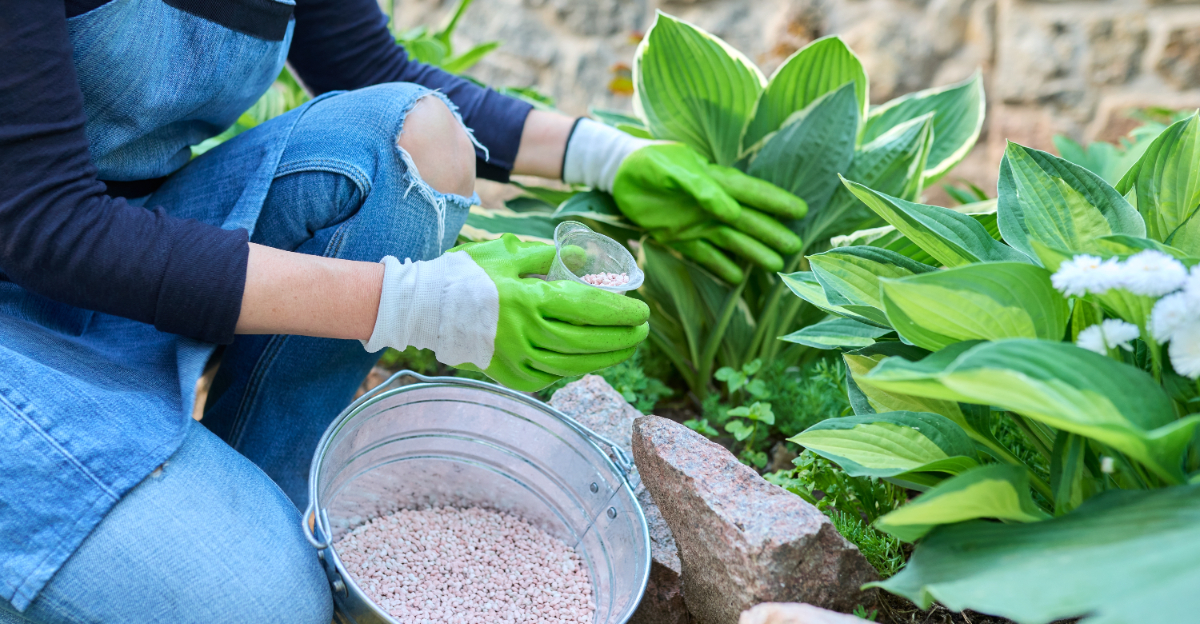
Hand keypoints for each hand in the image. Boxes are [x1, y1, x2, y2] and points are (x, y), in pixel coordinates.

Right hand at [363, 234, 649, 391]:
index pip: (589, 308)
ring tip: (626, 348)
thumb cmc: (465, 275)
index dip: (621, 312)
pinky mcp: (510, 376)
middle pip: (589, 340)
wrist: (422, 309)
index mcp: (530, 300)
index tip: (643, 311)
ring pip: (575, 364)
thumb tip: (584, 258)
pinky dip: (576, 369)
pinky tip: (591, 361)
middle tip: (642, 331)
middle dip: (622, 337)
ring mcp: (518, 360)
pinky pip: (553, 377)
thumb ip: (548, 256)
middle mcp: (527, 334)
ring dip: (606, 357)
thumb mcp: (508, 254)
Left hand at [612, 143, 806, 283]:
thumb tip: (730, 211)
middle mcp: (712, 204)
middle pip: (747, 221)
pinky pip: (704, 254)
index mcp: (714, 181)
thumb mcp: (672, 170)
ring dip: (752, 252)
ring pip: (730, 240)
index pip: (752, 192)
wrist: (618, 174)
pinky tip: (737, 279)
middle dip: (770, 233)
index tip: (800, 211)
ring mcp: (697, 222)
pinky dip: (720, 266)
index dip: (775, 201)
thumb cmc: (648, 163)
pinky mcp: (679, 237)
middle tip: (794, 248)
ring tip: (774, 266)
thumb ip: (700, 188)